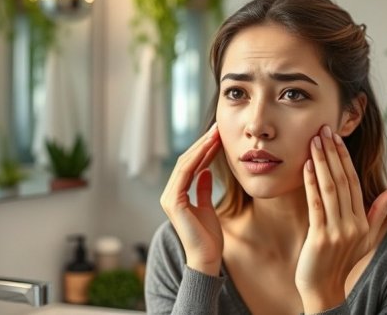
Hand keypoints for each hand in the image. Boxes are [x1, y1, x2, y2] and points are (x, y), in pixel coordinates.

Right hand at [160, 124, 223, 275]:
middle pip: (186, 161)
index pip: (189, 166)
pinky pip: (185, 174)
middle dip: (202, 143)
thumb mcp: (207, 207)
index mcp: (177, 195)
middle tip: (217, 128)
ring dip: (201, 147)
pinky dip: (197, 159)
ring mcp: (169, 197)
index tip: (217, 137)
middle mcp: (170, 194)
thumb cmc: (209, 237)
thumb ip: (203, 190)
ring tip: (215, 134)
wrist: (207, 257)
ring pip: (185, 164)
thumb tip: (205, 172)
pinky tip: (209, 148)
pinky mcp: (174, 202)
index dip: (203, 150)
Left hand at [295, 125, 386, 311]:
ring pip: (331, 188)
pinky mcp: (321, 237)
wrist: (324, 287)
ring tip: (314, 141)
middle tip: (323, 129)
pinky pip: (316, 204)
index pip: (355, 182)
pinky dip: (311, 183)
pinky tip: (306, 166)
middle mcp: (354, 224)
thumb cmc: (342, 259)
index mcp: (363, 221)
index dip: (345, 158)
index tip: (336, 137)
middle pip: (343, 180)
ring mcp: (338, 231)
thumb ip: (379, 211)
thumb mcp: (366, 236)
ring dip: (322, 162)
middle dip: (332, 153)